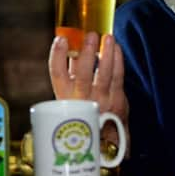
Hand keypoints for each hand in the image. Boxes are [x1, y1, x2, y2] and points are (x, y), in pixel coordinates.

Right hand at [48, 32, 128, 147]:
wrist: (104, 140)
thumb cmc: (86, 110)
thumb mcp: (72, 94)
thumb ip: (72, 71)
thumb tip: (72, 45)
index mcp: (64, 98)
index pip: (57, 75)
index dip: (57, 56)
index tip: (61, 39)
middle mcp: (81, 100)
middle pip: (82, 73)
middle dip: (86, 52)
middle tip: (90, 35)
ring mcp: (100, 100)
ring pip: (103, 74)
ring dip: (106, 53)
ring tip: (107, 37)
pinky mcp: (117, 100)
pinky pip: (117, 76)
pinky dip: (118, 60)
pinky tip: (116, 48)